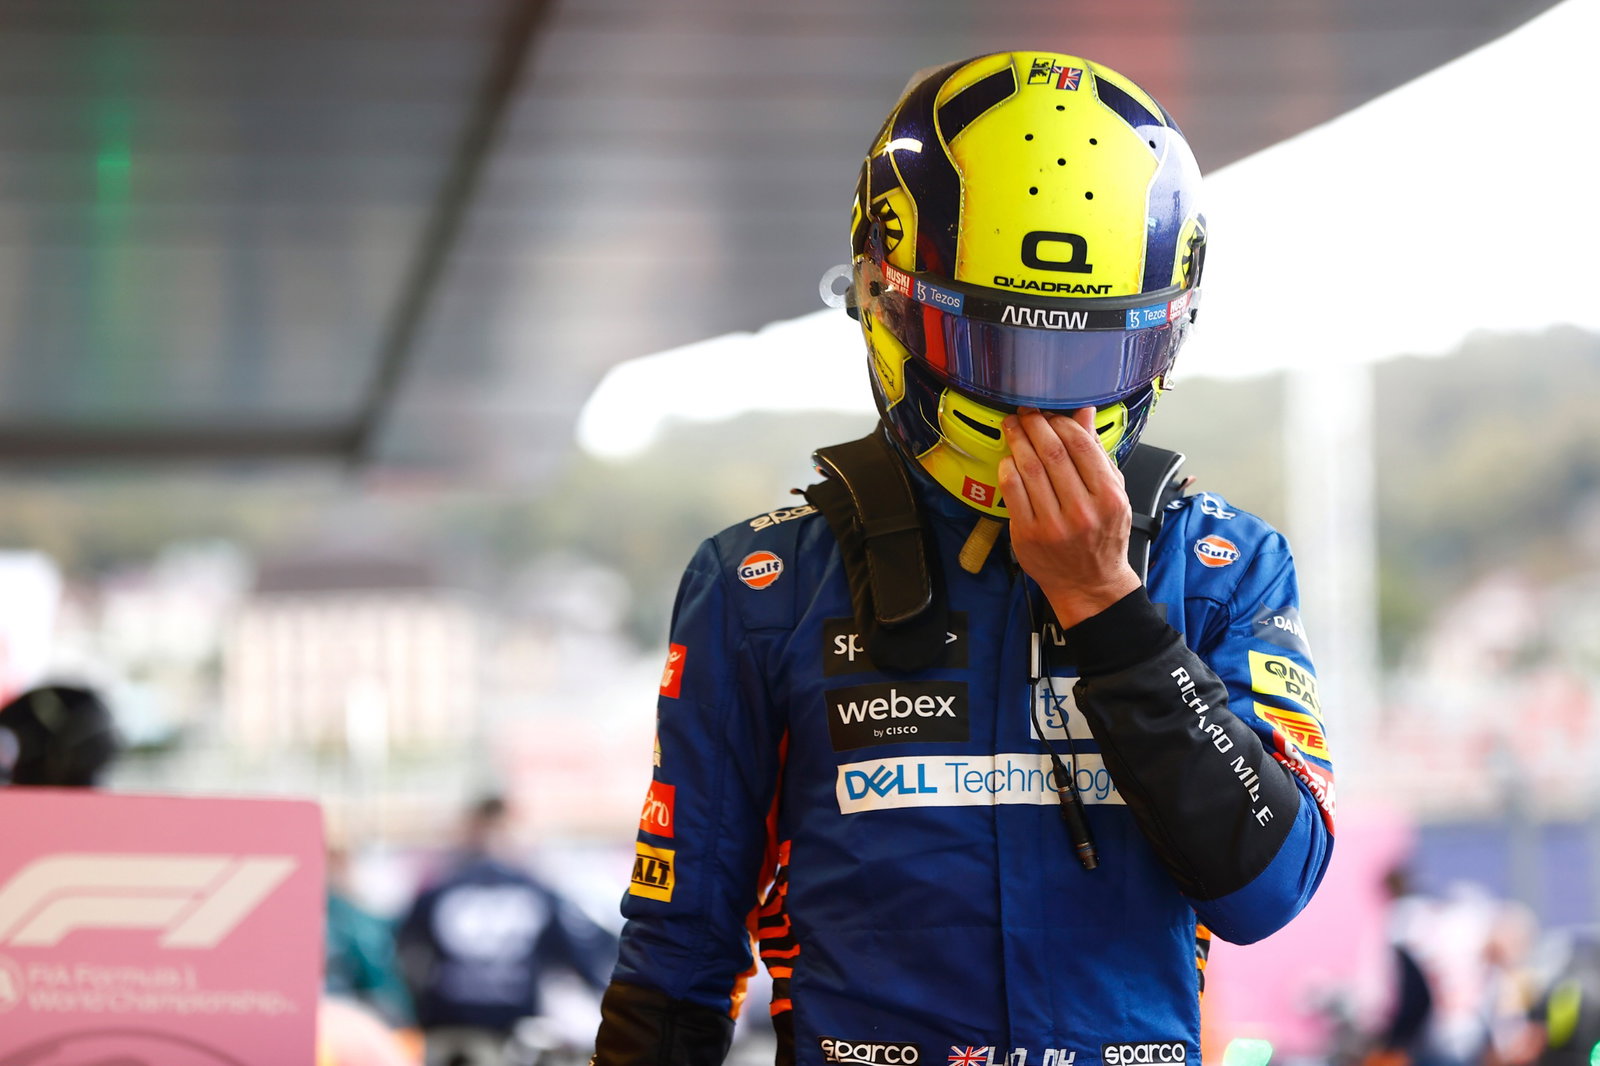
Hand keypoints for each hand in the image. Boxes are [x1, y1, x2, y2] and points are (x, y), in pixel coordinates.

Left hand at [999, 406, 1140, 627]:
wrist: (1089, 584)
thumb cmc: (1103, 537)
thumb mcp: (1114, 493)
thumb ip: (1098, 453)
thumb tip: (1085, 413)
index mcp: (1108, 497)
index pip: (1082, 446)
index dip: (1062, 423)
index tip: (1051, 414)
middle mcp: (1082, 510)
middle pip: (1052, 453)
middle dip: (1035, 425)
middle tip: (1025, 413)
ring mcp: (1053, 524)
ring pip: (1029, 469)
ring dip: (1018, 441)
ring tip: (1013, 427)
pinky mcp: (1028, 535)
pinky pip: (1012, 491)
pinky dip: (1008, 468)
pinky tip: (1008, 458)